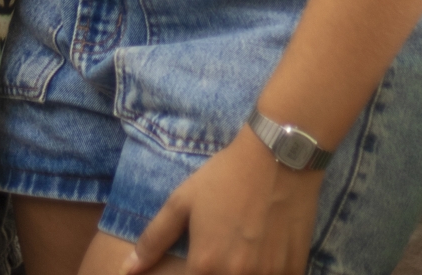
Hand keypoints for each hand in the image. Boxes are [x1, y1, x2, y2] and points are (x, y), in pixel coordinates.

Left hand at [122, 126, 323, 274]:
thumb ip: (153, 239)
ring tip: (237, 253)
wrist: (277, 158)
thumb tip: (127, 270)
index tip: (193, 265)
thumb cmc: (224, 178)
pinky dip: (265, 274)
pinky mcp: (294, 272)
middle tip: (215, 257)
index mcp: (205, 264)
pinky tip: (261, 256)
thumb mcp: (182, 201)